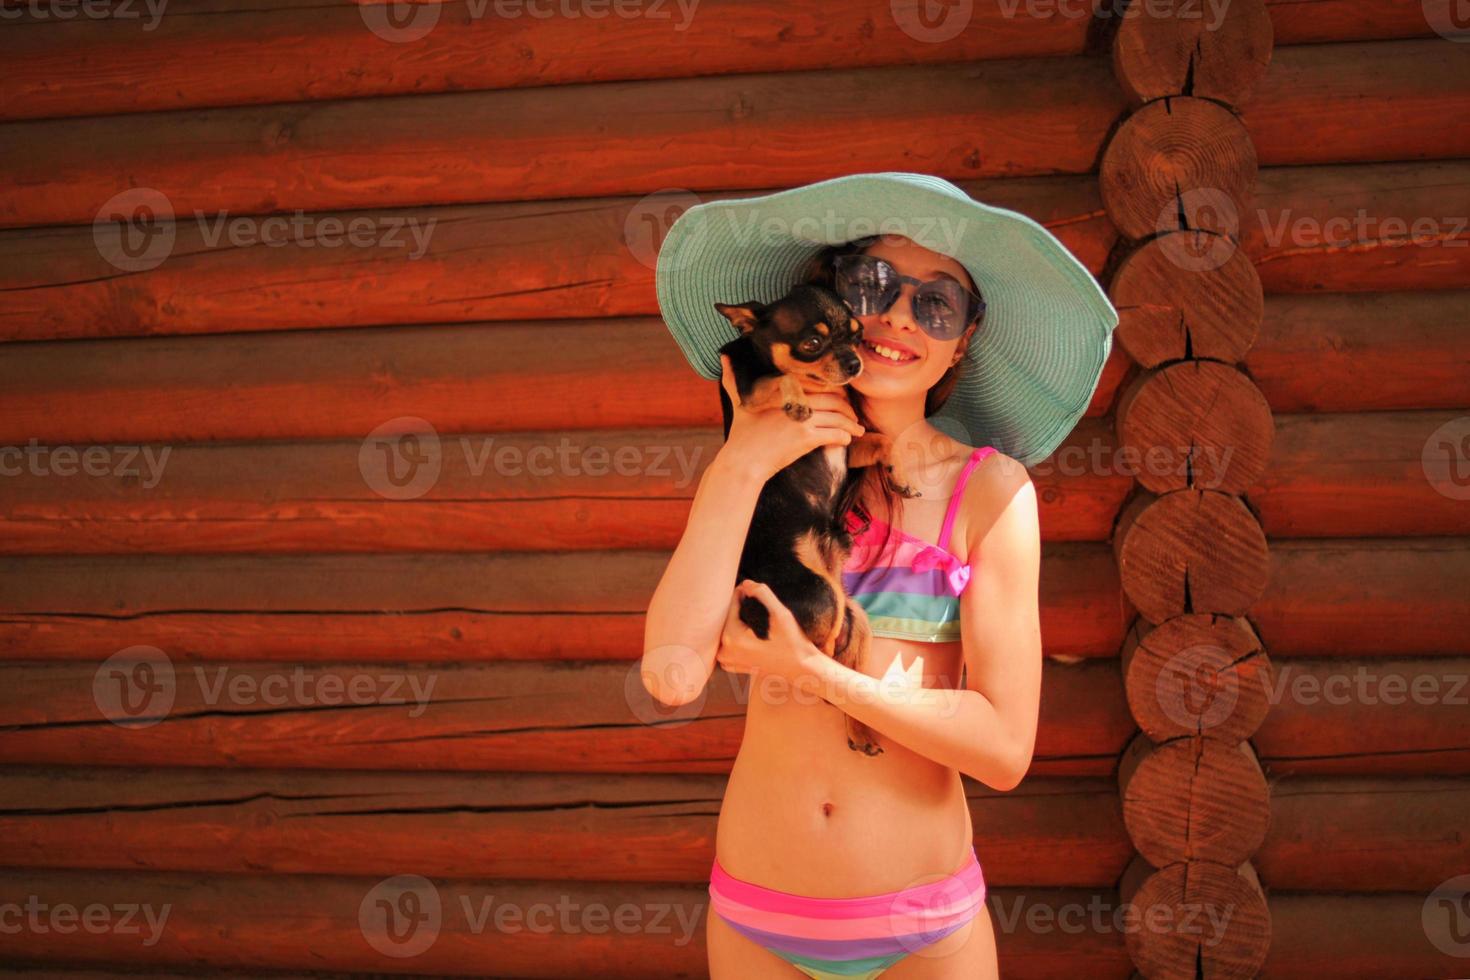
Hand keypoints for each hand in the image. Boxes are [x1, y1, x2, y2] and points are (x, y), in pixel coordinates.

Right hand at [717, 353, 864, 482]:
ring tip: (856, 430)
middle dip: (849, 408)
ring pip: (838, 417)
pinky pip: (835, 433)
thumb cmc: (742, 433)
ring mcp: (802, 418)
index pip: (820, 384)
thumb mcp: (738, 401)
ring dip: (851, 424)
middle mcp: (795, 399)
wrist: (743, 461)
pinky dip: (844, 436)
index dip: (836, 391)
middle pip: (835, 399)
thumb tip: (723, 355)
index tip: (842, 398)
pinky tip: (846, 440)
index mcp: (784, 388)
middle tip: (854, 416)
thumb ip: (733, 378)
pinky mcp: (806, 438)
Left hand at [717, 580, 821, 685]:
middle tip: (752, 597)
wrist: (802, 670)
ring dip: (736, 619)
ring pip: (726, 629)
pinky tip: (750, 630)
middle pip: (725, 617)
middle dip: (738, 606)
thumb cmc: (793, 643)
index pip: (730, 605)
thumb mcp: (782, 615)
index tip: (753, 588)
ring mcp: (727, 660)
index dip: (741, 592)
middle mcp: (725, 651)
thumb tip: (746, 583)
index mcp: (732, 638)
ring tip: (752, 613)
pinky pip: (727, 642)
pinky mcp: (732, 665)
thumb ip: (763, 594)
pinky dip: (735, 633)